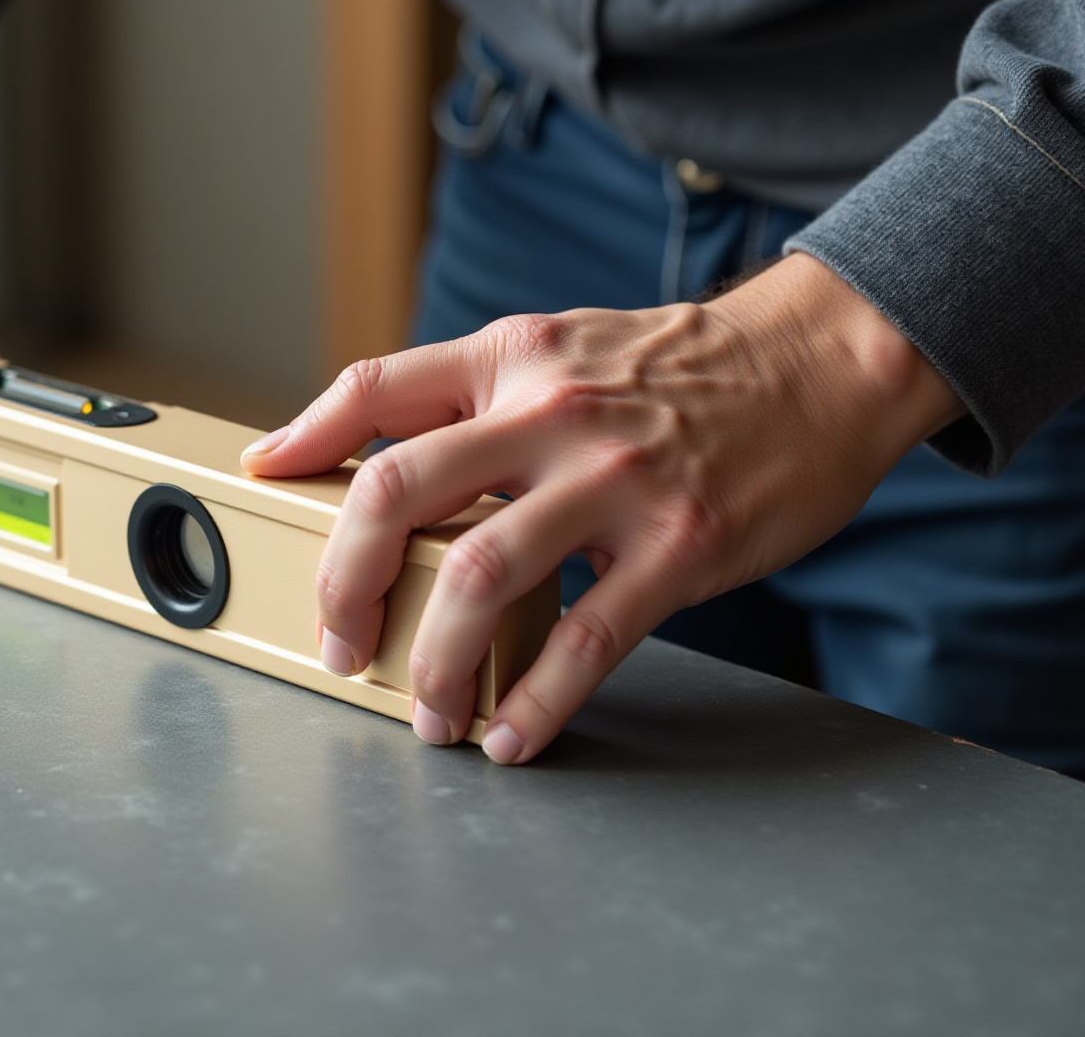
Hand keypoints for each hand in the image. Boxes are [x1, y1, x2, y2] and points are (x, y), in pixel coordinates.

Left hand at [240, 253, 961, 763]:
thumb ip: (480, 395)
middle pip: (397, 492)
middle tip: (337, 642)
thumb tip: (385, 460)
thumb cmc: (682, 369)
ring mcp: (612, 480)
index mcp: (512, 357)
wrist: (825, 362)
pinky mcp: (678, 546)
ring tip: (426, 711)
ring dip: (432, 661)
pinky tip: (509, 736)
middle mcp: (549, 411)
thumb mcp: (567, 348)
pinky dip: (535, 701)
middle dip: (343, 581)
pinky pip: (585, 640)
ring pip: (476, 576)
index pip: (375, 389)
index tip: (260, 480)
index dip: (303, 437)